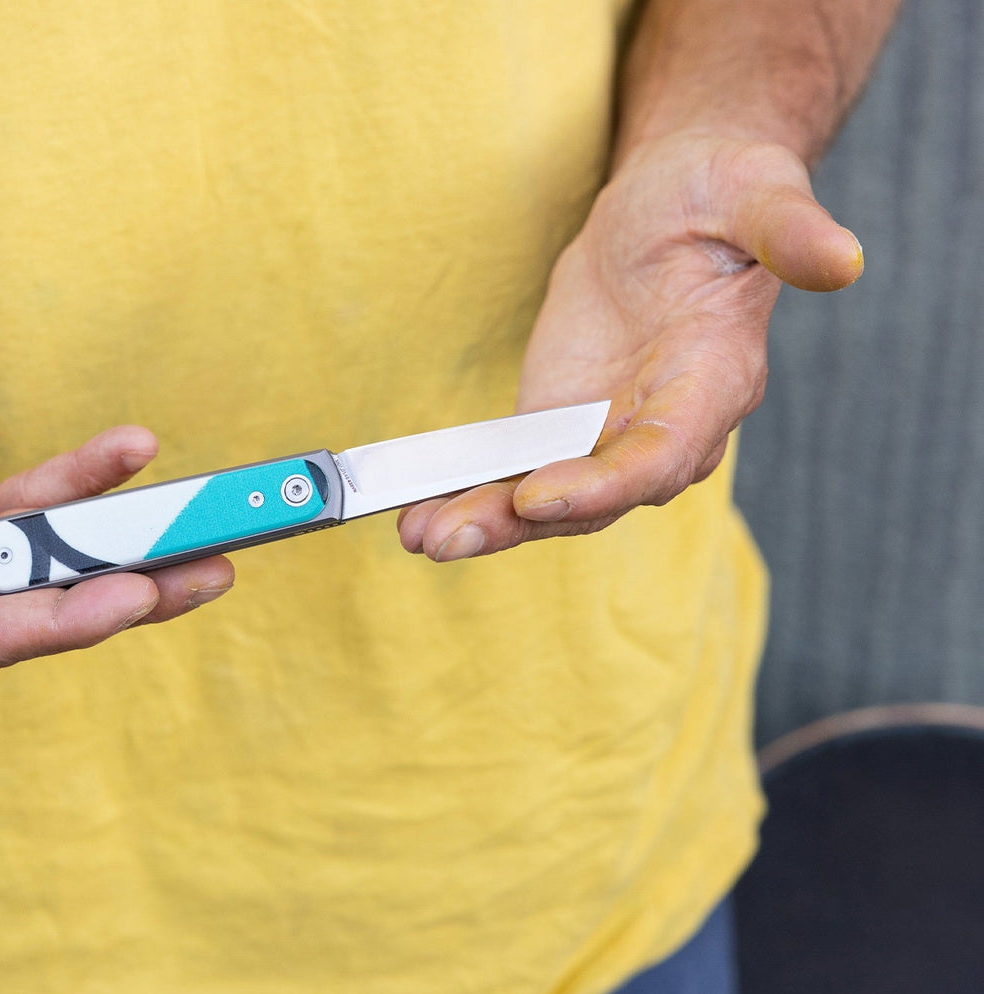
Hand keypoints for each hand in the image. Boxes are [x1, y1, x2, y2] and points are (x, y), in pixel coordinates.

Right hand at [0, 286, 233, 671]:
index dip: (54, 620)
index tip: (132, 595)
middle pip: (29, 612)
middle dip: (119, 596)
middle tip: (208, 574)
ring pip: (46, 566)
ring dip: (125, 550)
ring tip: (210, 535)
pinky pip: (36, 504)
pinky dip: (84, 482)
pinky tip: (133, 450)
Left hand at [397, 131, 864, 560]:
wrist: (673, 204)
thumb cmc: (719, 194)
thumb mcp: (754, 189)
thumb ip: (787, 230)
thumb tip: (842, 259)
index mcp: (714, 384)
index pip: (663, 454)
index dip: (603, 481)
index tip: (539, 491)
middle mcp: (662, 431)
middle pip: (595, 499)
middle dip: (522, 522)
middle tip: (449, 536)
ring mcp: (605, 437)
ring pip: (547, 502)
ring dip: (484, 522)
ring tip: (420, 534)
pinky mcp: (558, 427)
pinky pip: (515, 477)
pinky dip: (471, 498)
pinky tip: (418, 515)